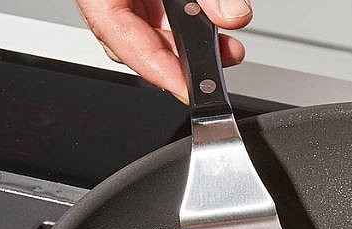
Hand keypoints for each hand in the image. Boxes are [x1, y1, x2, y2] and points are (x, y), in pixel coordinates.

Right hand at [76, 0, 252, 102]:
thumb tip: (232, 14)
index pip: (119, 38)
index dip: (156, 69)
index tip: (187, 91)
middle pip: (141, 44)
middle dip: (185, 64)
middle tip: (215, 75)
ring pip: (158, 34)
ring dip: (198, 49)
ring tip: (229, 51)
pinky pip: (170, 19)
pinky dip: (197, 29)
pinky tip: (220, 34)